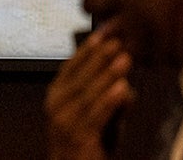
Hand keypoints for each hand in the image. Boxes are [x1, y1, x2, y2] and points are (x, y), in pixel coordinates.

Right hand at [46, 22, 134, 159]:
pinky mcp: (78, 137)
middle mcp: (56, 105)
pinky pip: (96, 114)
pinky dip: (109, 100)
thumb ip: (108, 103)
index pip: (72, 66)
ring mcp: (65, 121)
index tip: (104, 33)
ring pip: (88, 92)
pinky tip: (122, 88)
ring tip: (123, 58)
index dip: (88, 49)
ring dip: (107, 73)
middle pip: (80, 75)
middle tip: (118, 40)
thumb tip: (125, 87)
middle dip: (100, 56)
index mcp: (57, 96)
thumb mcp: (97, 119)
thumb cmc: (83, 148)